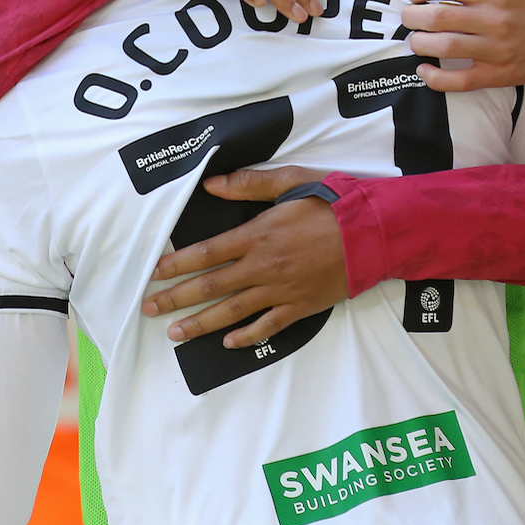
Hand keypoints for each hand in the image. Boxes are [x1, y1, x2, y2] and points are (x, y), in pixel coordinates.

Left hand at [142, 165, 346, 346]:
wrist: (375, 233)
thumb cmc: (334, 203)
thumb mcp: (291, 181)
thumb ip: (248, 184)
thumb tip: (210, 183)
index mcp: (258, 235)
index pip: (206, 253)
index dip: (176, 265)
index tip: (153, 275)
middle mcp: (264, 267)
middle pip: (211, 286)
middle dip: (177, 298)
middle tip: (149, 309)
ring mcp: (282, 290)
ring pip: (233, 311)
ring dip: (200, 323)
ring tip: (174, 333)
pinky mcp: (301, 306)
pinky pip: (269, 326)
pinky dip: (247, 336)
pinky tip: (227, 343)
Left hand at [400, 0, 524, 90]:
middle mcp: (495, 19)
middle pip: (438, 18)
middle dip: (412, 16)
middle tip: (409, 16)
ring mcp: (497, 49)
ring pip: (445, 48)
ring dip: (419, 43)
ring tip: (416, 38)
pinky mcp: (499, 74)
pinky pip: (461, 81)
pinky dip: (436, 79)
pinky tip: (424, 70)